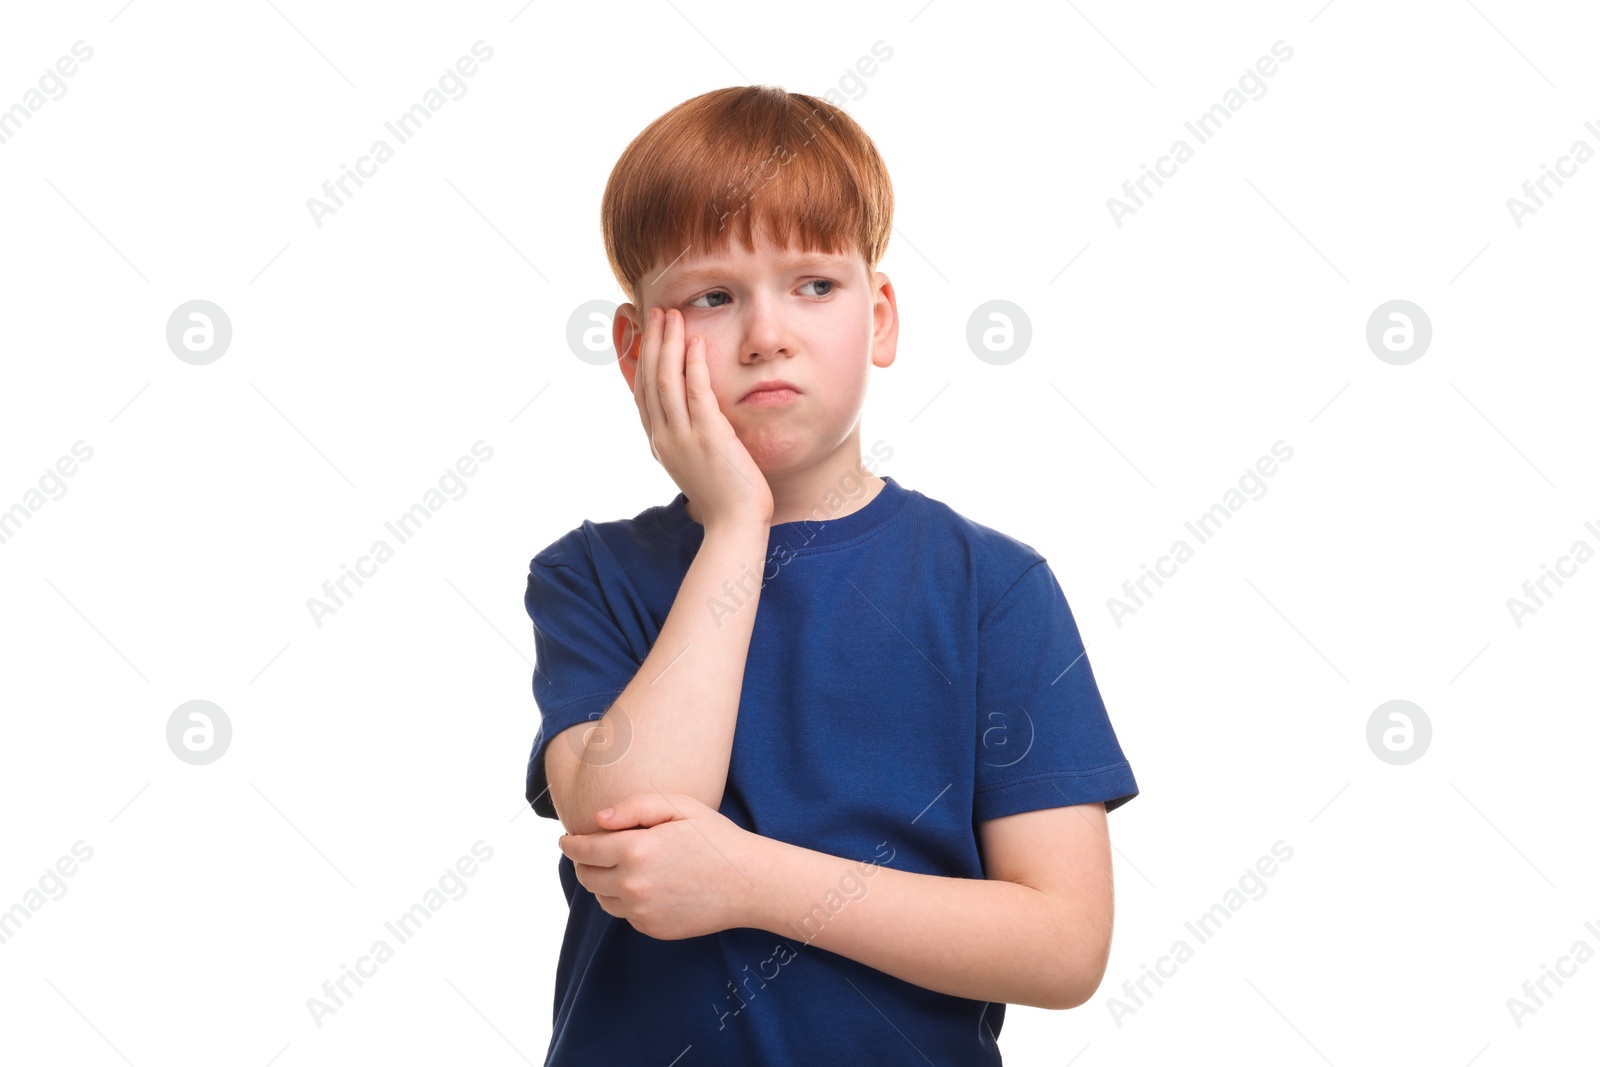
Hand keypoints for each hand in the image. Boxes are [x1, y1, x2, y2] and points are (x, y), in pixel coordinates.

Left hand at [556, 792, 765, 939]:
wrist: (749, 883)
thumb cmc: (716, 838)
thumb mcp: (680, 807)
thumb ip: (634, 807)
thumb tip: (597, 820)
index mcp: (636, 850)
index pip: (583, 850)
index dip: (570, 844)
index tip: (566, 840)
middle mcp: (633, 885)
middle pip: (586, 876)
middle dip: (583, 862)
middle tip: (591, 850)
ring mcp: (642, 912)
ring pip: (602, 897)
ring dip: (603, 881)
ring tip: (621, 866)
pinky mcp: (652, 929)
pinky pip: (625, 913)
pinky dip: (626, 899)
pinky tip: (646, 884)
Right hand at [631, 306, 772, 529]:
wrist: (734, 523)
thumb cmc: (723, 496)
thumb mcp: (696, 463)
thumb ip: (689, 438)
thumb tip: (691, 419)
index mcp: (659, 443)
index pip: (641, 393)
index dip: (641, 360)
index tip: (643, 333)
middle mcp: (663, 438)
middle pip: (649, 380)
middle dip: (652, 342)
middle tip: (657, 313)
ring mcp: (682, 437)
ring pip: (666, 380)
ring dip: (668, 344)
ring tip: (672, 316)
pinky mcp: (708, 436)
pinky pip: (696, 392)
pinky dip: (693, 364)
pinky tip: (695, 342)